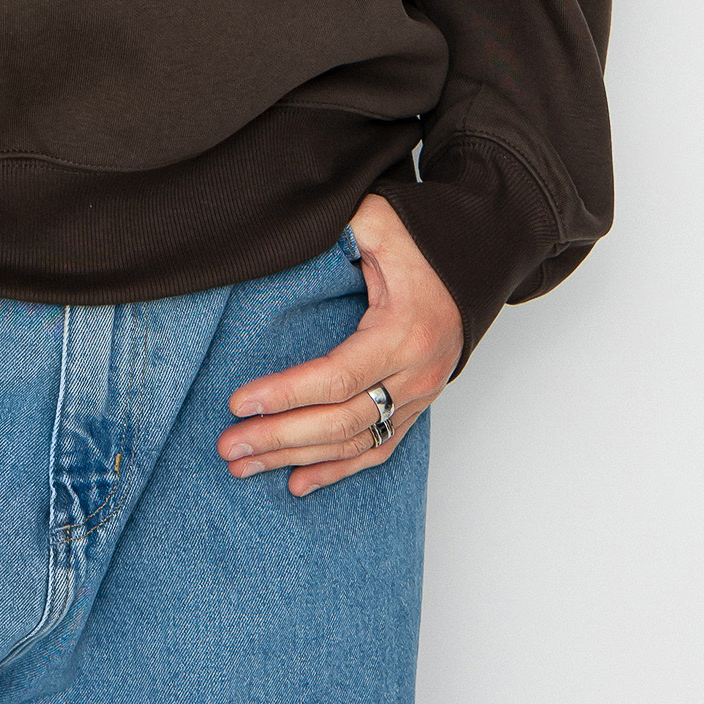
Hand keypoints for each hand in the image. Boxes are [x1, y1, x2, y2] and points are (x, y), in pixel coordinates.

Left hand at [215, 192, 461, 495]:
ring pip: (356, 444)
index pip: (337, 378)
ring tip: (244, 465)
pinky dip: (338, 470)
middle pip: (341, 422)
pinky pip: (378, 449)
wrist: (475, 258)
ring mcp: (420, 395)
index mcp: (403, 333)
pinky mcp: (417, 405)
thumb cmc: (422, 238)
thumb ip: (337, 228)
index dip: (286, 395)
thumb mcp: (377, 220)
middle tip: (228, 446)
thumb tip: (286, 233)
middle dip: (280, 438)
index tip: (239, 403)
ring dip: (298, 460)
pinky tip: (298, 482)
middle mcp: (416, 374)